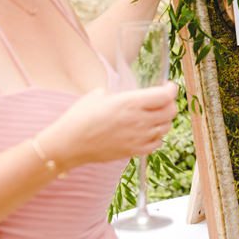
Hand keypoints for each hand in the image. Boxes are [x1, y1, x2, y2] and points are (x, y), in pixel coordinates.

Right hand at [47, 83, 177, 168]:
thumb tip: (130, 93)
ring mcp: (137, 138)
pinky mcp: (132, 152)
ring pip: (166, 128)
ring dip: (164, 121)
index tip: (168, 86)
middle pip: (170, 111)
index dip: (171, 89)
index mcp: (130, 103)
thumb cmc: (79, 118)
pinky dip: (156, 137)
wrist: (67, 145)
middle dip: (170, 104)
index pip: (165, 95)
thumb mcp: (99, 95)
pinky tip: (147, 132)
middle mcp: (138, 120)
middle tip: (162, 101)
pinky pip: (156, 144)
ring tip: (154, 117)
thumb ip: (121, 93)